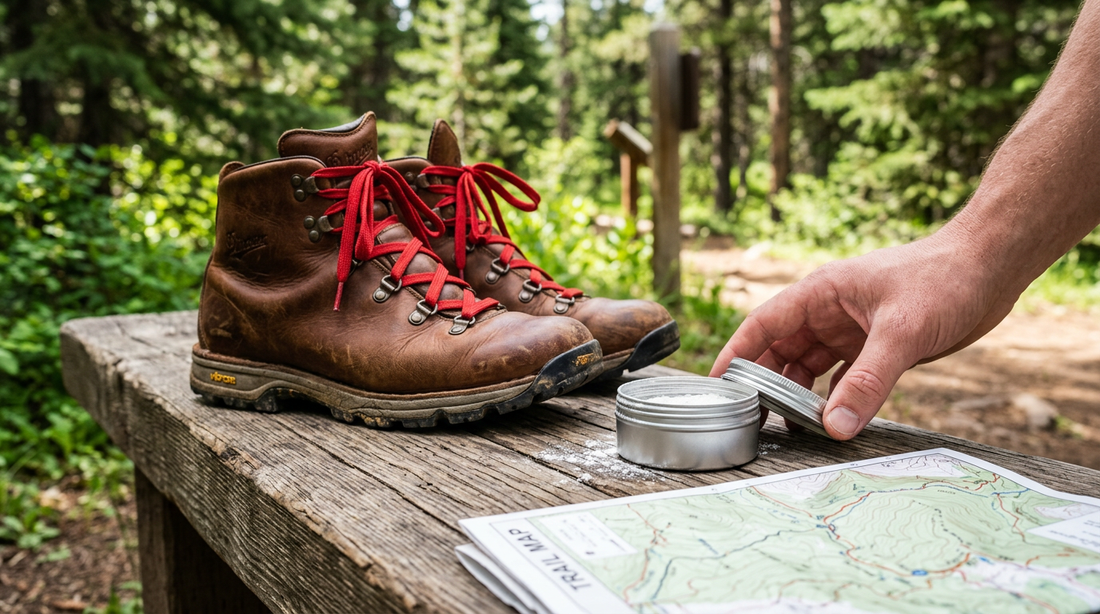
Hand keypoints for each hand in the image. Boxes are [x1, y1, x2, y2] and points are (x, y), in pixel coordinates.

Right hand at [709, 229, 1020, 439]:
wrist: (991, 266)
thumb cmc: (944, 279)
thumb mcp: (903, 332)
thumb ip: (868, 382)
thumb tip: (835, 427)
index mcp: (821, 293)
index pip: (763, 325)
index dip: (736, 354)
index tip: (716, 386)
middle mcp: (828, 311)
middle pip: (780, 350)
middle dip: (763, 383)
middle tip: (748, 419)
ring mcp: (851, 330)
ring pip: (809, 367)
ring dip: (798, 394)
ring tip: (785, 427)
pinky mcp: (875, 346)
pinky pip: (841, 377)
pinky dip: (832, 398)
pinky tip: (827, 420)